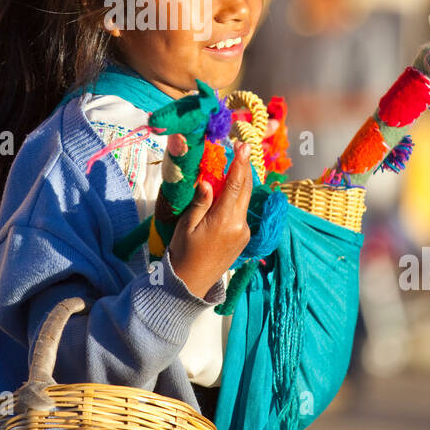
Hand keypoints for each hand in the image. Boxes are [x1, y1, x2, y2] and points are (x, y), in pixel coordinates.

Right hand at [167, 140, 252, 298]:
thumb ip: (200, 202)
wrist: (191, 283)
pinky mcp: (243, 237)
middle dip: (244, 168)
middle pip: (246, 190)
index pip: (236, 185)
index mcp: (224, 220)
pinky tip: (229, 190)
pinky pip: (242, 211)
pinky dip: (238, 197)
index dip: (240, 163)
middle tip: (242, 148)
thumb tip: (209, 181)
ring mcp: (244, 232)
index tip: (243, 146)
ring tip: (234, 165)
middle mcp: (239, 225)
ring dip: (241, 182)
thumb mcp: (186, 226)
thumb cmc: (183, 253)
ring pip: (245, 200)